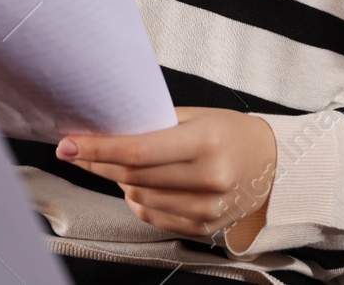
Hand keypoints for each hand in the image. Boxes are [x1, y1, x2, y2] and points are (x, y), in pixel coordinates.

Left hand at [56, 106, 277, 249]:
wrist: (274, 165)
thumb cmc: (234, 134)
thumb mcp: (200, 116)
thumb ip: (159, 124)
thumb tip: (110, 129)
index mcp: (206, 142)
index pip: (139, 149)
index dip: (98, 148)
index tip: (69, 144)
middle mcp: (207, 177)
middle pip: (133, 175)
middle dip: (98, 162)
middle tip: (77, 150)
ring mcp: (206, 207)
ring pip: (139, 198)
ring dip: (119, 181)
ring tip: (120, 163)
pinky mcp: (203, 227)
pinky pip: (153, 216)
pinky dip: (138, 200)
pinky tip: (141, 185)